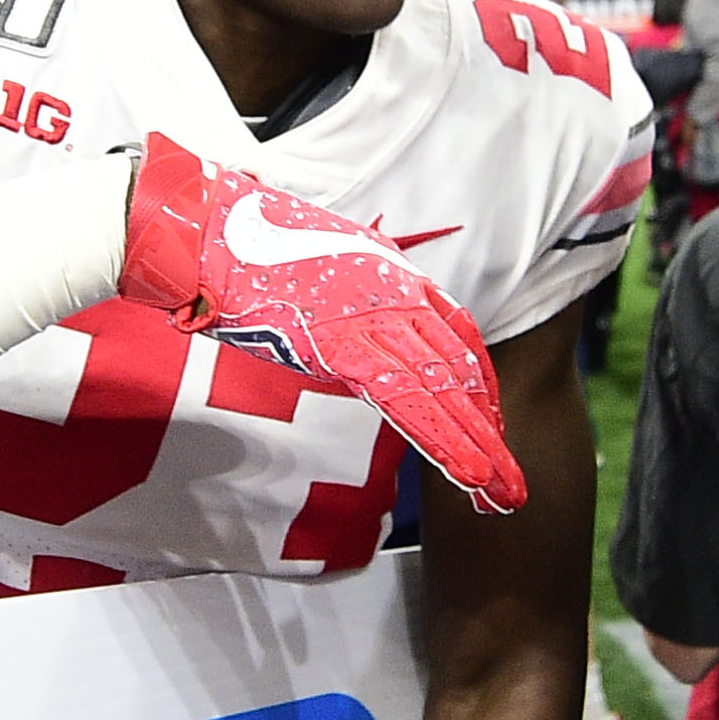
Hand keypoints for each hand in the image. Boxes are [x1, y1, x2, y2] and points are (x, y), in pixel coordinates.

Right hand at [118, 134, 524, 514]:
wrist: (206, 225)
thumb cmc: (245, 240)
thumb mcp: (310, 262)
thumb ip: (338, 292)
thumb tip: (331, 321)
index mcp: (393, 275)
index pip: (455, 336)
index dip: (477, 385)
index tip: (491, 424)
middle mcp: (397, 295)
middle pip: (461, 371)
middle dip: (489, 430)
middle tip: (512, 484)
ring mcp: (375, 319)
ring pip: (444, 393)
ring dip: (478, 448)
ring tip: (505, 494)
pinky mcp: (347, 345)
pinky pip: (408, 401)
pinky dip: (442, 439)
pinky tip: (470, 472)